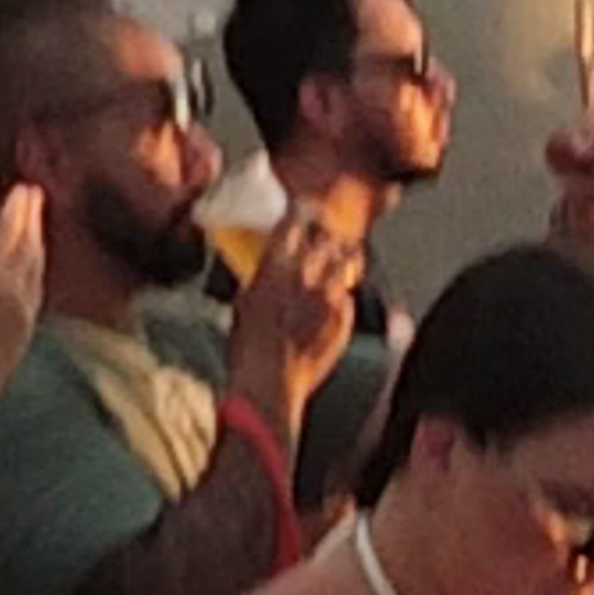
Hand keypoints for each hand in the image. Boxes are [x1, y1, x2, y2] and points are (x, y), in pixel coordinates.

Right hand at [0, 190, 44, 423]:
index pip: (8, 232)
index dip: (17, 208)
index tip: (23, 188)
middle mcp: (12, 289)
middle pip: (28, 243)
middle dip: (32, 217)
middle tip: (35, 194)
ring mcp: (24, 308)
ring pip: (37, 264)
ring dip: (38, 239)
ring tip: (36, 221)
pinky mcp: (27, 326)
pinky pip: (37, 285)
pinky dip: (37, 265)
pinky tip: (34, 262)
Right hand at [224, 206, 354, 418]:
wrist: (271, 381)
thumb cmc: (248, 346)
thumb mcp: (245, 301)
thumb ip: (265, 278)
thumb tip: (272, 270)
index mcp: (277, 264)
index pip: (294, 221)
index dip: (299, 214)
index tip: (300, 213)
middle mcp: (307, 274)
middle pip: (327, 238)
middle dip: (325, 235)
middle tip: (322, 238)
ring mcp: (330, 296)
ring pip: (346, 263)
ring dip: (340, 260)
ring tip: (338, 261)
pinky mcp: (344, 319)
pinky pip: (349, 298)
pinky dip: (342, 297)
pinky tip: (333, 304)